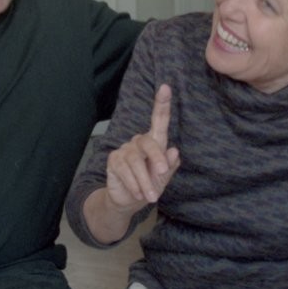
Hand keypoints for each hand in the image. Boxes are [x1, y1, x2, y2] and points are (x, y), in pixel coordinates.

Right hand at [104, 84, 179, 208]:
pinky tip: (137, 193)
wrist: (129, 201)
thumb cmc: (149, 185)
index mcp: (154, 142)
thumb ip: (169, 166)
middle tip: (162, 173)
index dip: (162, 103)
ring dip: (145, 181)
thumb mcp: (163, 178)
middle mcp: (139, 142)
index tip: (166, 87)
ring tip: (150, 196)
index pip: (159, 120)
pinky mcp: (113, 160)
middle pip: (148, 142)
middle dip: (156, 158)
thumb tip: (174, 151)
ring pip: (136, 162)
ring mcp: (125, 150)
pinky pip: (125, 170)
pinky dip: (134, 184)